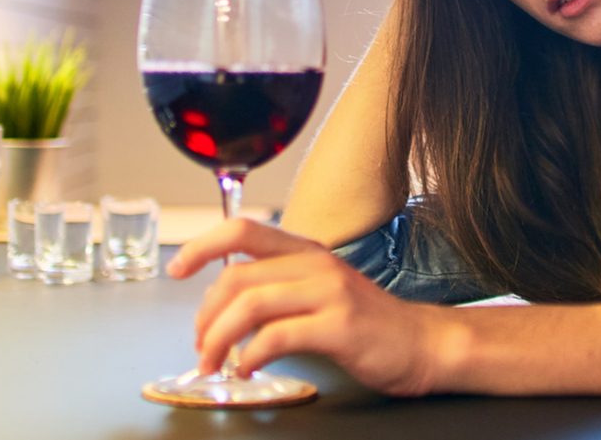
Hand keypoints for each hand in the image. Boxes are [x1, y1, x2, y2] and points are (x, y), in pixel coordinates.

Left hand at [167, 217, 442, 396]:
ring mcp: (330, 293)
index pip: (243, 230)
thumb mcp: (320, 290)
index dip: (202, 246)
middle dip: (205, 316)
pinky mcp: (340, 326)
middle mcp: (316, 264)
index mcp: (307, 251)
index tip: (177, 269)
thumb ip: (280, 286)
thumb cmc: (367, 322)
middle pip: (237, 276)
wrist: (423, 343)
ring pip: (250, 305)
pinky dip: (250, 357)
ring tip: (215, 364)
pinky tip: (248, 370)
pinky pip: (277, 337)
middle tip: (201, 345)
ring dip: (219, 340)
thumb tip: (226, 302)